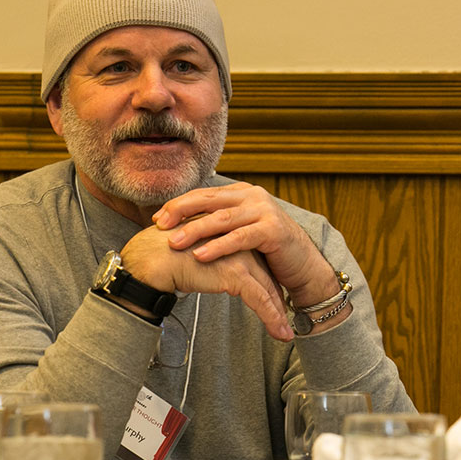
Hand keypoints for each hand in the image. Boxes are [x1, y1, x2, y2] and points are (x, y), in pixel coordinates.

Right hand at [120, 225, 293, 340]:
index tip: (275, 302)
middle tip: (285, 322)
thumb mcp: (195, 258)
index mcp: (232, 238)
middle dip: (277, 302)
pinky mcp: (236, 273)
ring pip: (267, 290)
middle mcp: (240, 245)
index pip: (256, 265)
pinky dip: (272, 318)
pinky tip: (279, 333)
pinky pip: (259, 299)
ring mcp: (240, 258)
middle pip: (266, 278)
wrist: (151, 258)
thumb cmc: (165, 256)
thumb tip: (209, 274)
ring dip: (277, 315)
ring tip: (285, 335)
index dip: (267, 285)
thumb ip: (209, 263)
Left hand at [152, 183, 338, 305]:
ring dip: (196, 230)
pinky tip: (201, 254)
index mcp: (243, 193)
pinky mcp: (273, 230)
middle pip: (210, 200)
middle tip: (160, 224)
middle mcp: (253, 197)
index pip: (205, 194)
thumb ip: (219, 223)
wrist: (302, 266)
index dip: (180, 204)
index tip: (158, 218)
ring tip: (175, 242)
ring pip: (223, 218)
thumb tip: (182, 225)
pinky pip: (240, 237)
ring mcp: (264, 211)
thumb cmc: (267, 251)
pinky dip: (219, 246)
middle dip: (181, 211)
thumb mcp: (240, 231)